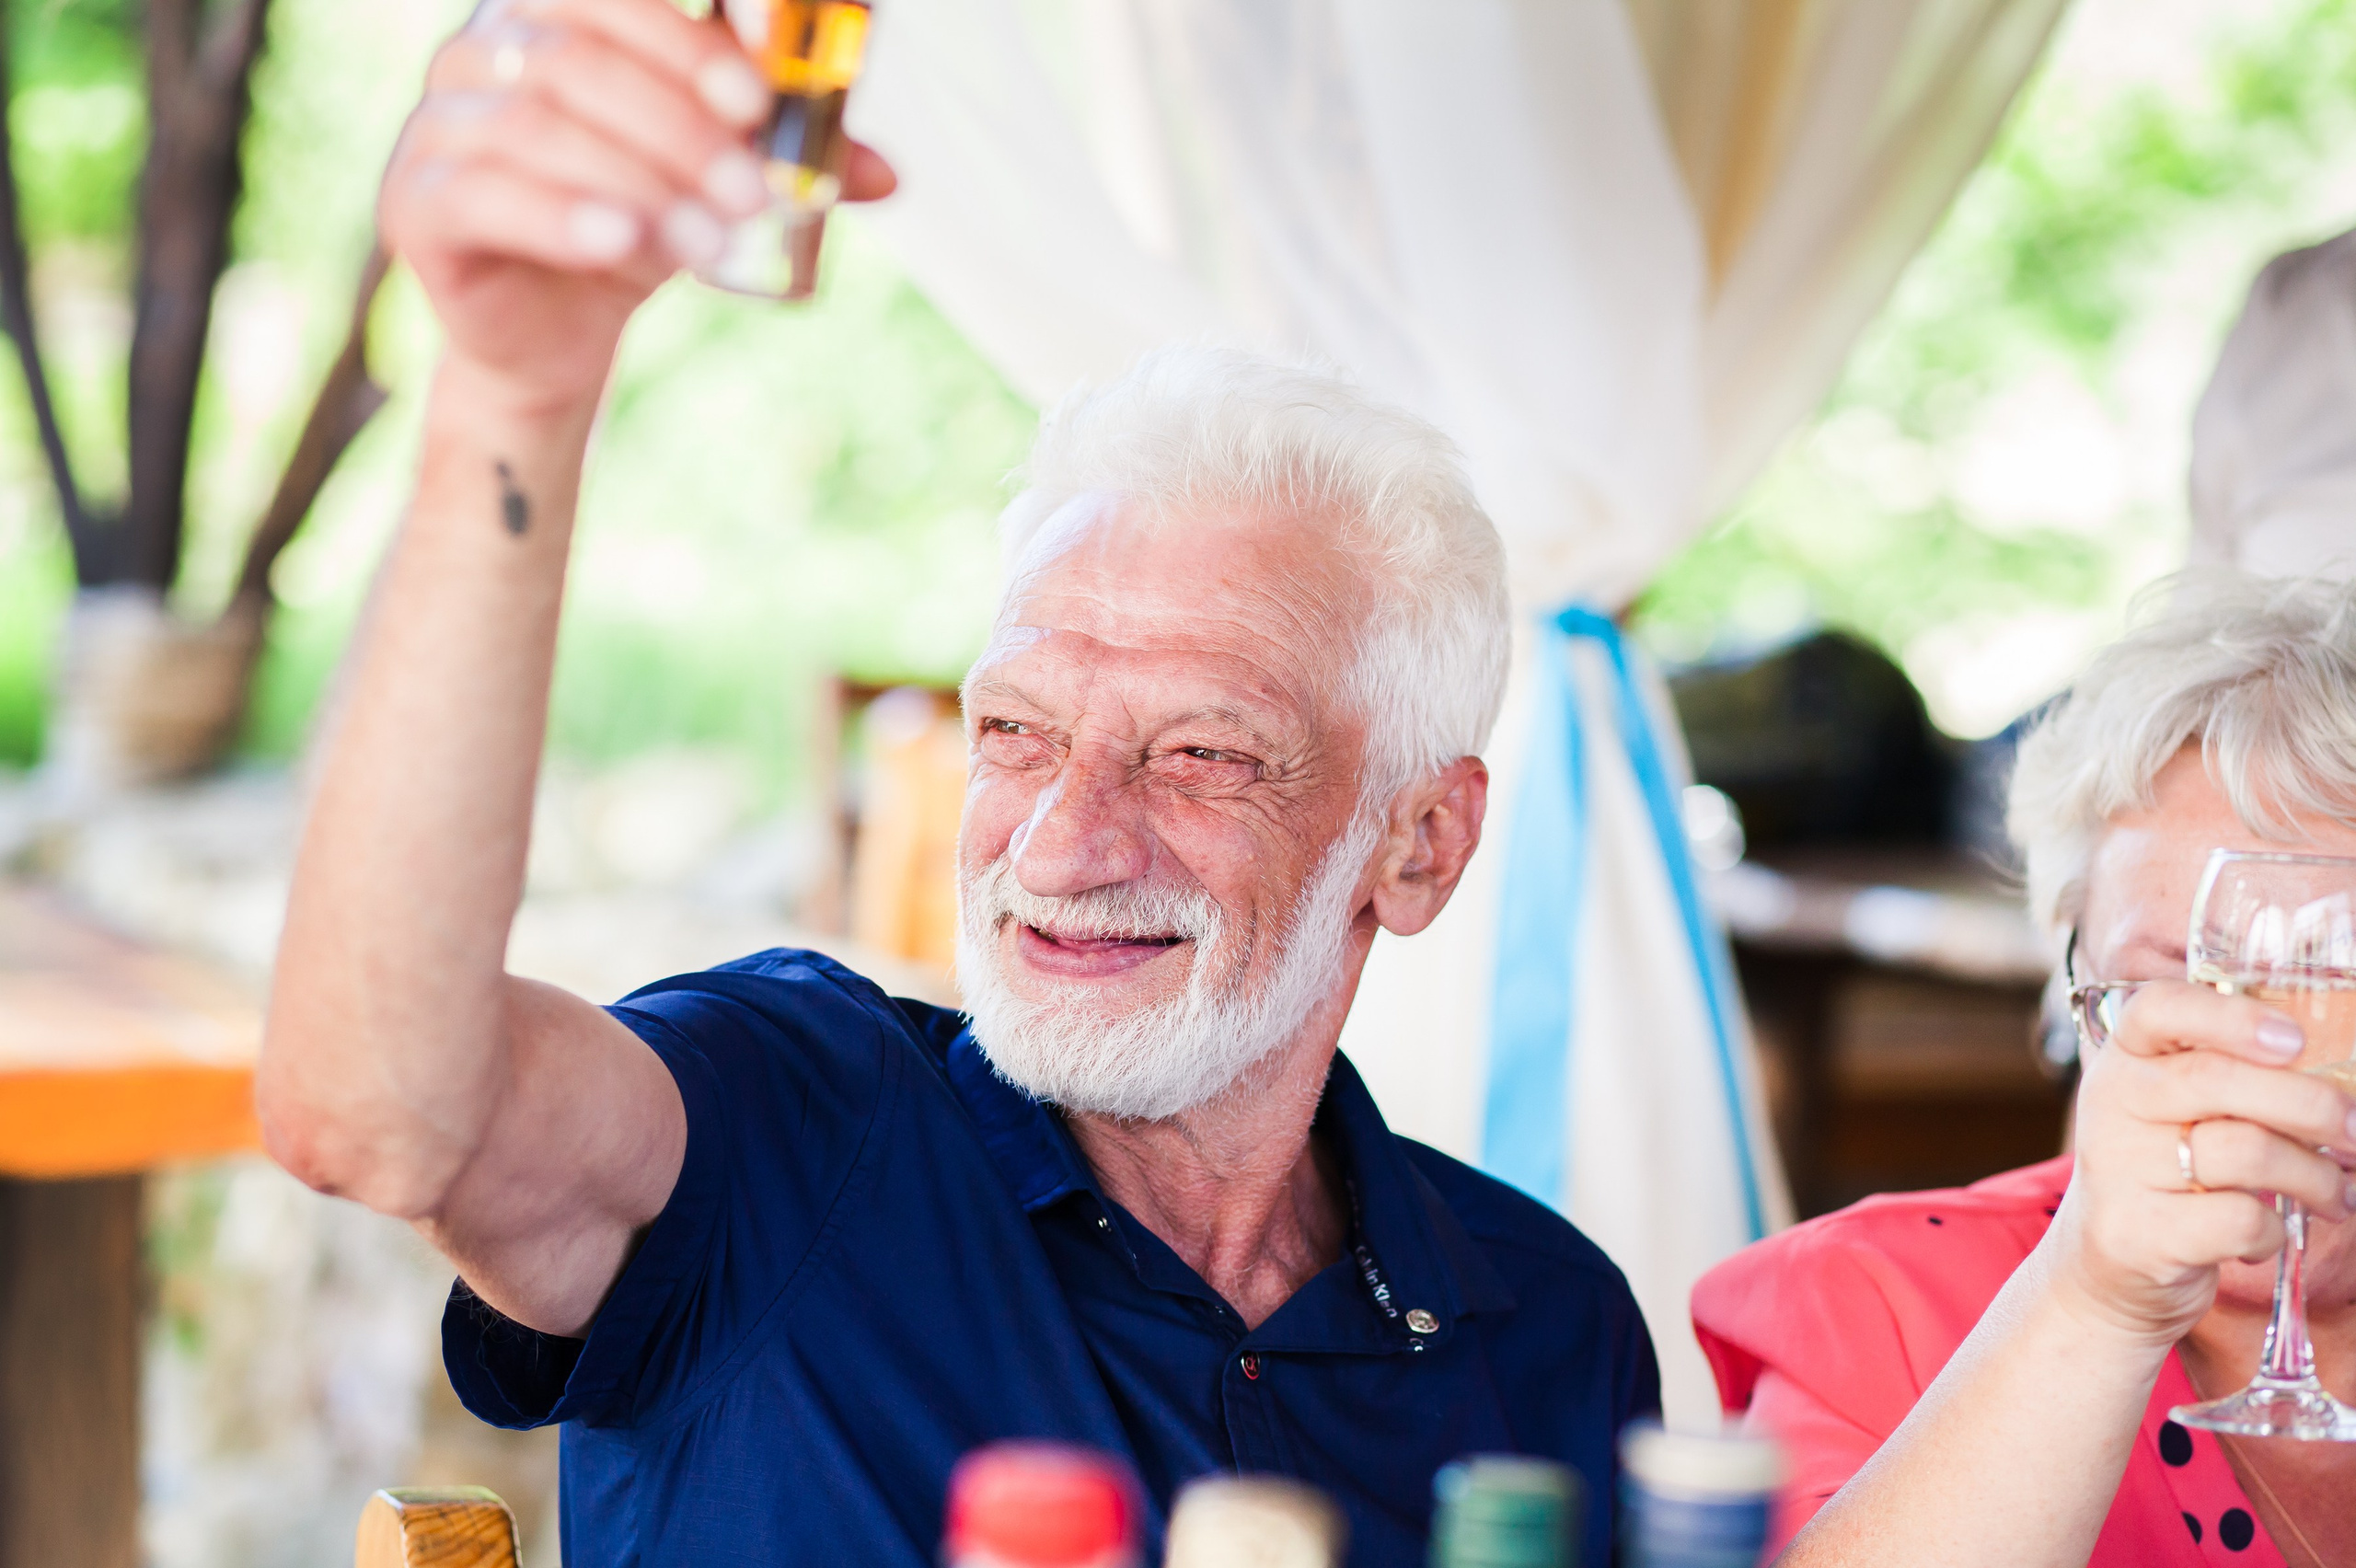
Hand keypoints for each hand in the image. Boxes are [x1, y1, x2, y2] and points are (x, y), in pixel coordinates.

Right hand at [381, 0, 896, 414]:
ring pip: (540, 121)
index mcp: (564, 13)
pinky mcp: (417, 202)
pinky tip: (623, 242)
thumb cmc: (642, 223)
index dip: (688, 28)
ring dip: (640, 176)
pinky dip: (564, 214)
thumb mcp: (725, 182)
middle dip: (682, 117)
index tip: (761, 87)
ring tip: (712, 238)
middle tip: (755, 187)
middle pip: (585, 48)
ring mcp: (443, 119)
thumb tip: (886, 173)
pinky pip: (485, 192)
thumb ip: (794, 161)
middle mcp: (490, 45)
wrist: (556, 335)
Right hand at [2046, 980, 2355, 1344]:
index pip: (2160, 1007)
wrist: (2110, 1266)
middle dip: (2312, 1105)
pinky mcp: (2139, 1233)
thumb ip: (2235, 1075)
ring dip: (2315, 1177)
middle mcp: (2111, 1103)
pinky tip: (2264, 1235)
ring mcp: (2118, 1168)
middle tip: (2354, 1130)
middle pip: (2218, 1079)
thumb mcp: (2183, 1110)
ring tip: (2334, 1194)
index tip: (2293, 1040)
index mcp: (2125, 1058)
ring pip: (2246, 1151)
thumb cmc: (2172, 1171)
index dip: (2231, 1016)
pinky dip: (2274, 1232)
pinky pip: (2240, 1220)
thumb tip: (2341, 1070)